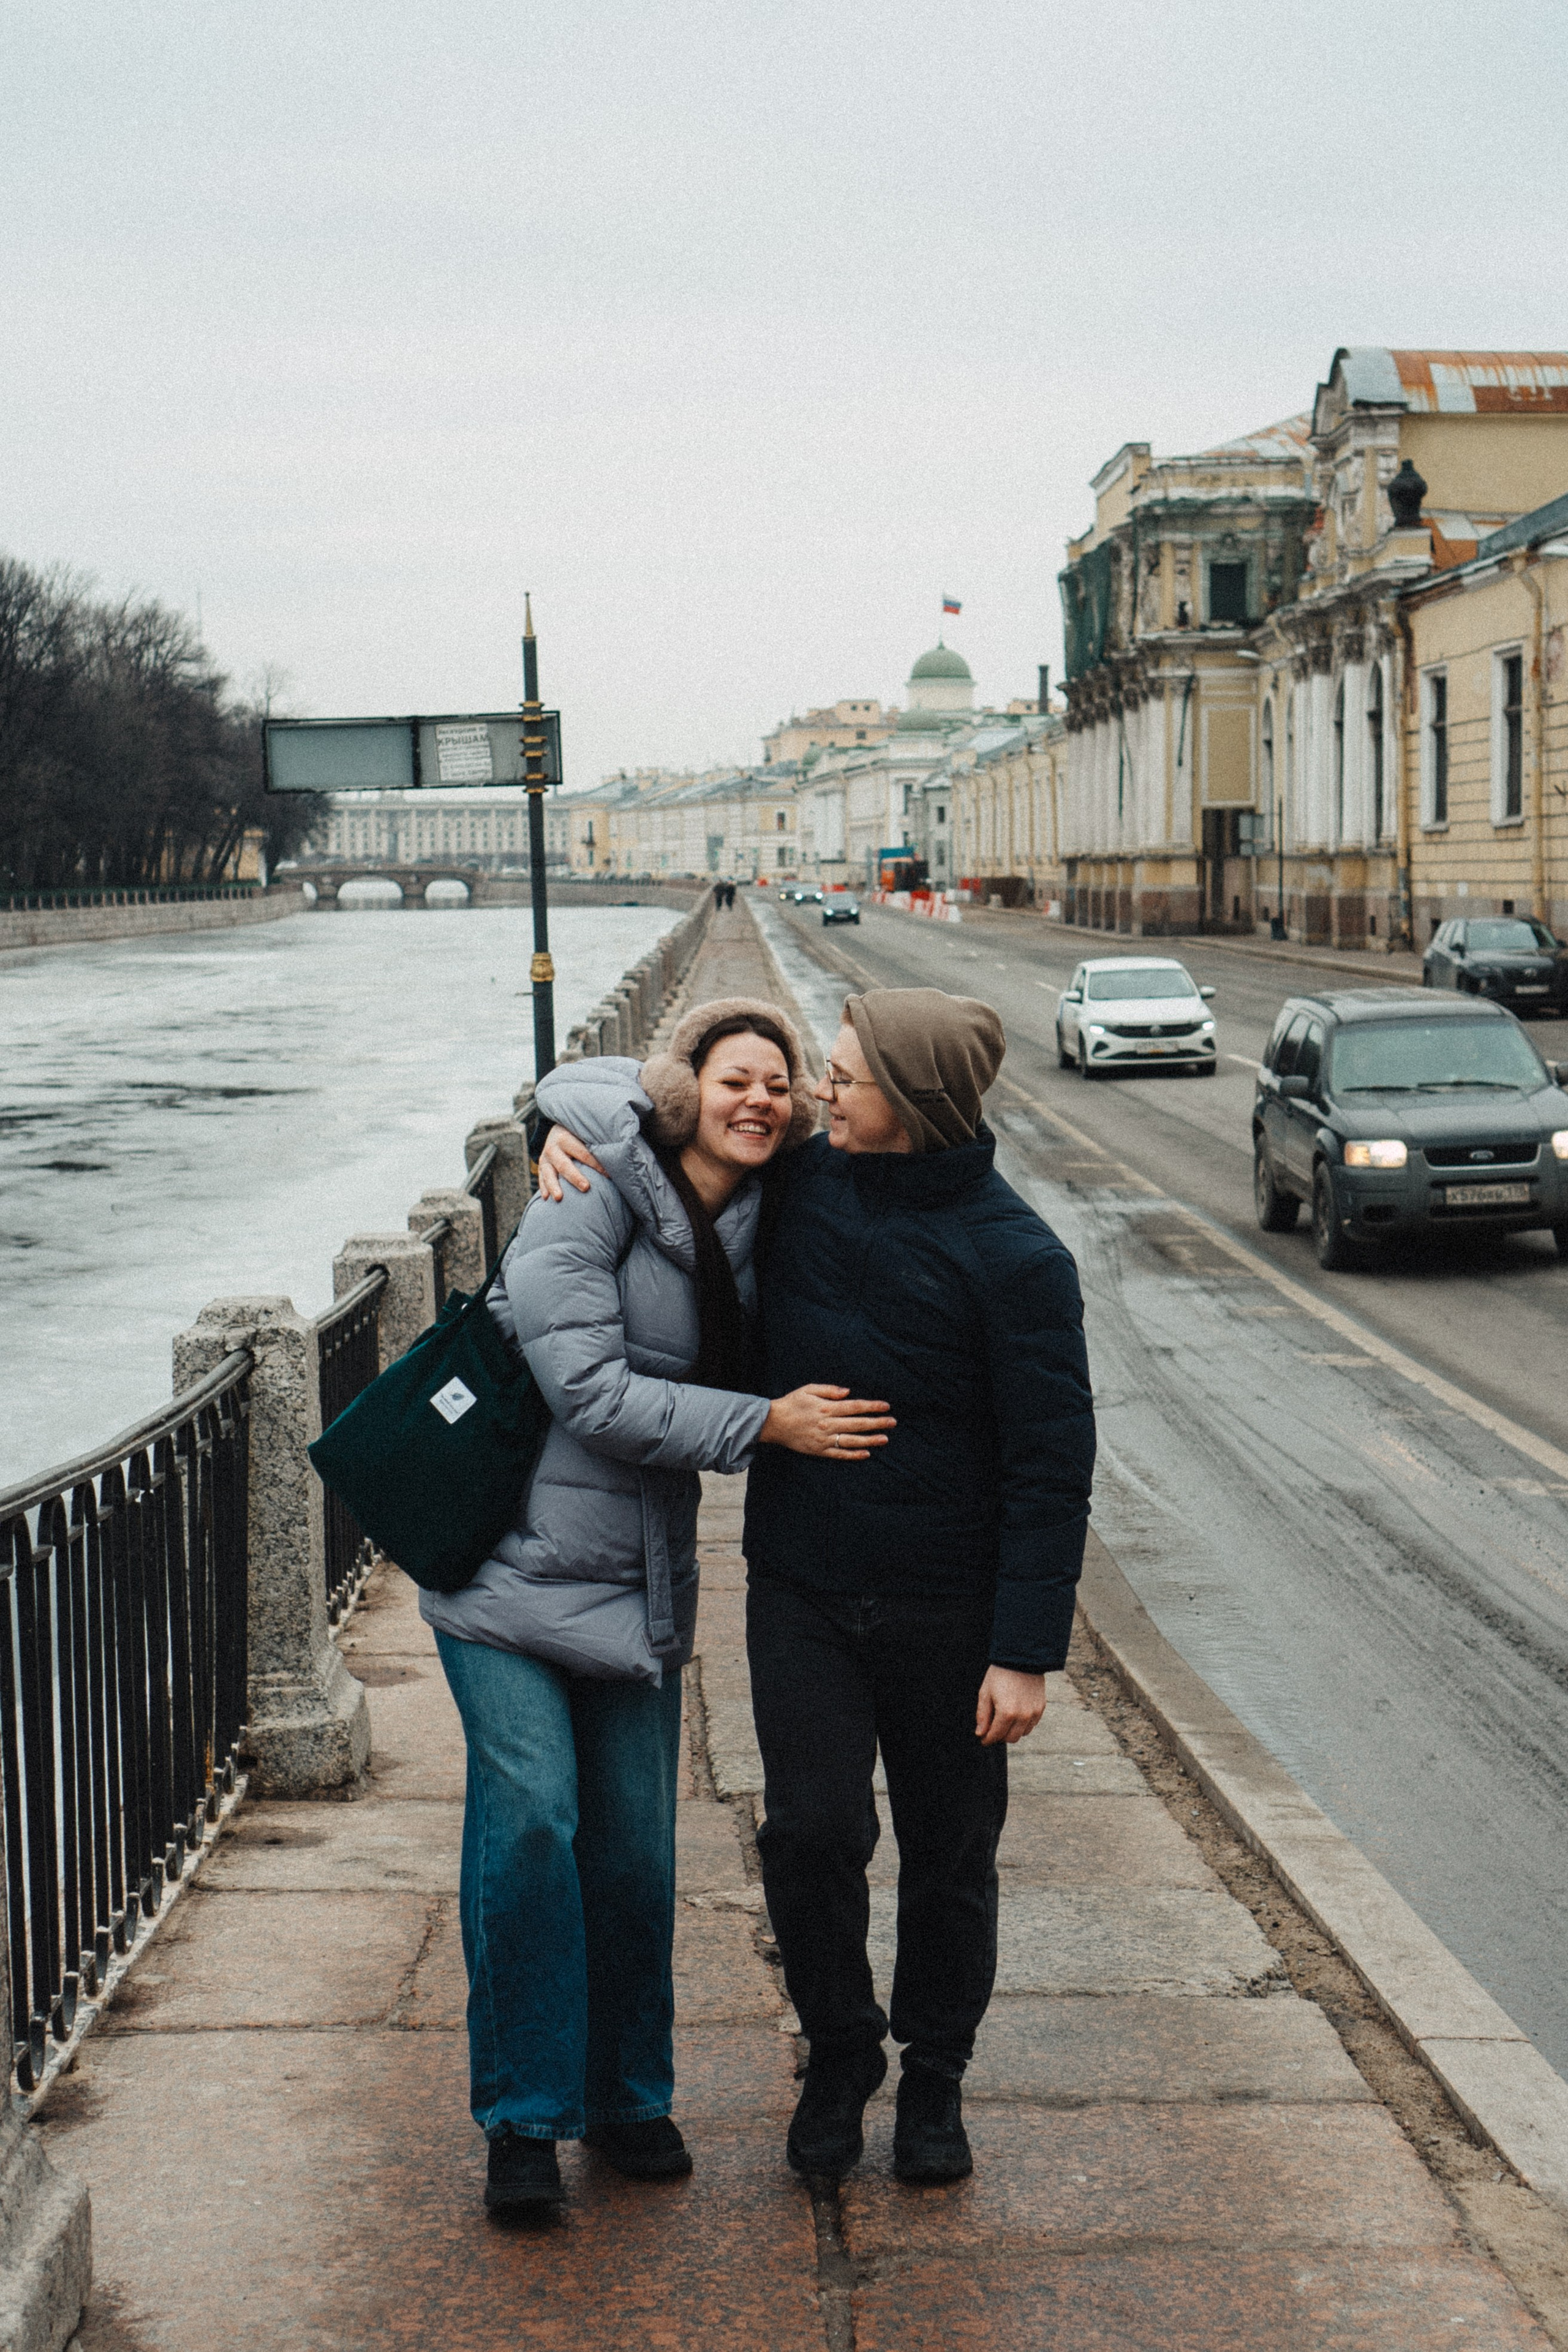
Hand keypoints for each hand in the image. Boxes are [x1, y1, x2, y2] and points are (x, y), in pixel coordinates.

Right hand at [536, 1126, 604, 1201]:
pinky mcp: (541, 1166)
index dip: (596, 1165)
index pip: (583, 1153)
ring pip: (548, 1174)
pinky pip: (542, 1179)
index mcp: (565, 1138)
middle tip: (586, 1188)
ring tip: (559, 1198)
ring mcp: (545, 1158)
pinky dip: (544, 1188)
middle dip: (575, 1177)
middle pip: (565, 1165)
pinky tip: (546, 1199)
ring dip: (554, 1186)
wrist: (558, 1130)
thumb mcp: (583, 1135)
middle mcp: (553, 1147)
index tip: (608, 1175)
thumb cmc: (578, 1136)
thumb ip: (594, 1144)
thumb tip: (617, 1158)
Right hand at [759, 1384, 895, 1458]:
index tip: (886, 1406)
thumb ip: (830, 1390)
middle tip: (893, 1422)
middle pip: (857, 1423)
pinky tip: (866, 1453)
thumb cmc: (792, 1403)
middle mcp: (828, 1424)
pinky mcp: (819, 1450)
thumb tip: (848, 1392)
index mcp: (827, 1407)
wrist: (773, 1423)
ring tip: (885, 1439)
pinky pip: (839, 1454)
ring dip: (870, 1440)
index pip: (855, 1407)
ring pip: (852, 1440)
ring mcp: (824, 1439)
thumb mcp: (809, 1389)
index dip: (872, 1406)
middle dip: (877, 1423)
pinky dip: (853, 1454)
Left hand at [975, 1667, 1045, 1745]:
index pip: (996, 1735)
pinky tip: (1016, 1715)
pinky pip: (1031, 1725)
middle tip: (993, 1729)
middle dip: (1000, 1736)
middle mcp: (1022, 1716)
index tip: (983, 1739)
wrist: (1021, 1658)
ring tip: (1004, 1720)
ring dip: (1012, 1731)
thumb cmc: (1000, 1674)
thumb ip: (982, 1715)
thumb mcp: (985, 1693)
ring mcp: (1033, 1713)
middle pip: (1010, 1739)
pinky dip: (1023, 1725)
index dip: (987, 1739)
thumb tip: (980, 1733)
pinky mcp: (1041, 1708)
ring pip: (1022, 1734)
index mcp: (1006, 1713)